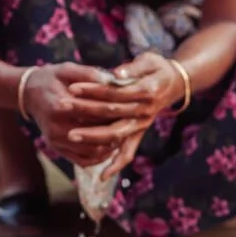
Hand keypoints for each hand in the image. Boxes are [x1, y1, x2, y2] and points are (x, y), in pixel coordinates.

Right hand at [22, 62, 145, 166]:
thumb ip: (89, 73)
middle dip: (119, 128)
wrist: (28, 93)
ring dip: (111, 145)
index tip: (135, 105)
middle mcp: (56, 127)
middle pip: (97, 134)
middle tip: (136, 122)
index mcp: (59, 105)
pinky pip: (83, 159)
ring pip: (93, 151)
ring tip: (125, 133)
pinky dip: (100, 156)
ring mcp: (55, 140)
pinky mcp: (57, 148)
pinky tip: (110, 145)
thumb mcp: (67, 69)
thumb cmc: (51, 78)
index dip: (118, 109)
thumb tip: (114, 80)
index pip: (97, 112)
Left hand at [66, 52, 187, 177]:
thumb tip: (116, 74)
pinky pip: (128, 153)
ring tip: (69, 135)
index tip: (71, 87)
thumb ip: (132, 68)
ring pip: (116, 135)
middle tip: (61, 107)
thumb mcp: (149, 61)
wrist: (175, 84)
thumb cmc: (158, 68)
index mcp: (146, 91)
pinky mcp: (138, 133)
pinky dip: (116, 164)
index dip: (92, 89)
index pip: (114, 91)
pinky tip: (101, 175)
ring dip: (92, 136)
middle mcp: (144, 111)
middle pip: (111, 113)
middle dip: (84, 111)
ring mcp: (141, 125)